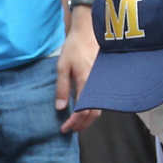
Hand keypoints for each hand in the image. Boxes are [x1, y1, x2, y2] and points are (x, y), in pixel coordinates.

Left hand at [56, 20, 98, 134]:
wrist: (88, 32)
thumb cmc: (74, 47)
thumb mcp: (62, 67)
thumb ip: (62, 88)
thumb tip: (60, 107)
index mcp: (86, 81)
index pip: (82, 110)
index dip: (74, 122)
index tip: (65, 128)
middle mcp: (96, 85)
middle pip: (94, 114)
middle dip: (82, 125)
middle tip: (70, 130)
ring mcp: (101, 83)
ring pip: (98, 108)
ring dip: (88, 119)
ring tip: (76, 123)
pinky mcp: (102, 81)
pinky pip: (99, 100)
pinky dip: (92, 110)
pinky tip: (84, 111)